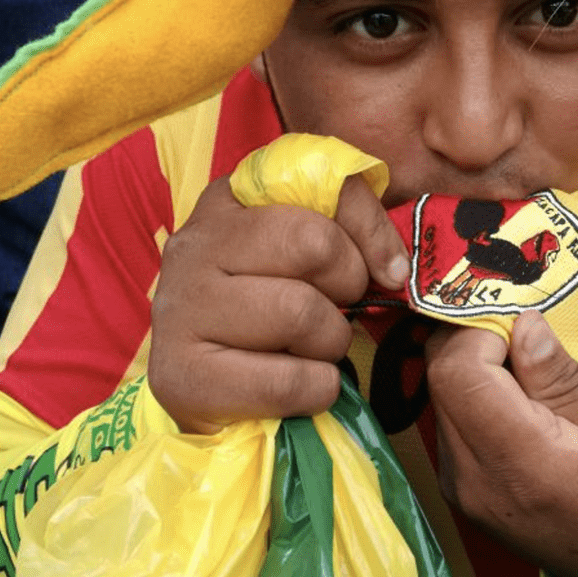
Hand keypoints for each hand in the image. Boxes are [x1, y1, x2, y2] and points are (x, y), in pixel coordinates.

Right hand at [148, 175, 409, 432]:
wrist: (201, 392)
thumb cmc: (268, 314)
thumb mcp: (306, 254)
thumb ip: (351, 233)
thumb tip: (395, 271)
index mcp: (232, 197)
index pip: (324, 183)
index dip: (371, 231)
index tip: (388, 270)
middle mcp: (198, 241)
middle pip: (313, 242)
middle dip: (348, 286)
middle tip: (337, 309)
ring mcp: (182, 305)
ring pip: (299, 312)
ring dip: (330, 343)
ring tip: (311, 349)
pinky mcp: (182, 374)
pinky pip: (284, 381)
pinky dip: (314, 389)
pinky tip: (302, 385)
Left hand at [426, 311, 577, 576]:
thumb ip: (565, 379)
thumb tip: (523, 326)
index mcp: (522, 463)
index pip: (458, 373)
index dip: (481, 332)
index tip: (525, 327)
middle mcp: (475, 480)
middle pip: (441, 380)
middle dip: (475, 343)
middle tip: (528, 339)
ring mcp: (462, 489)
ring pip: (440, 397)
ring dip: (476, 369)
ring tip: (532, 373)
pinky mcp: (461, 490)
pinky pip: (450, 421)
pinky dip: (475, 396)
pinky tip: (520, 401)